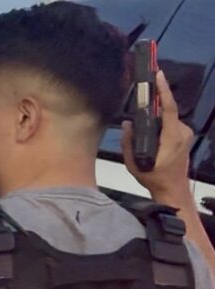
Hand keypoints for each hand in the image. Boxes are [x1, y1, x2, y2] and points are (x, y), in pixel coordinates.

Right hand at [121, 69, 194, 203]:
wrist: (172, 189)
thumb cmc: (154, 178)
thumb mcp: (134, 164)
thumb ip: (129, 143)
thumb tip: (127, 123)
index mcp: (172, 137)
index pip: (170, 108)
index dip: (164, 90)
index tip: (159, 75)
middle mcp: (182, 131)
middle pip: (167, 112)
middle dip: (155, 108)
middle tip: (142, 105)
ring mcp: (186, 133)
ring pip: (169, 119)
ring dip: (157, 121)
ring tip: (146, 131)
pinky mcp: (186, 136)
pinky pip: (171, 125)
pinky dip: (162, 127)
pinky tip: (153, 138)